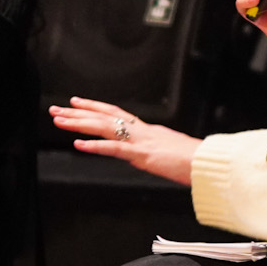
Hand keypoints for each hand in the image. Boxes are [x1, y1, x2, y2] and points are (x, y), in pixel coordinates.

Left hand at [51, 97, 201, 185]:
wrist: (210, 163)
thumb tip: (149, 154)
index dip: (95, 107)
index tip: (77, 102)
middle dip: (78, 113)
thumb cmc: (197, 161)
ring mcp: (141, 141)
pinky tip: (79, 143)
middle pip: (105, 117)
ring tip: (59, 121)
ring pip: (105, 128)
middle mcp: (142, 131)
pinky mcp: (143, 155)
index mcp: (149, 130)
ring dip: (79, 124)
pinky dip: (95, 145)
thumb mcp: (173, 152)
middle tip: (56, 110)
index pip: (116, 114)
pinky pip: (114, 149)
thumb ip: (157, 151)